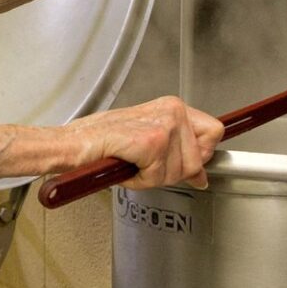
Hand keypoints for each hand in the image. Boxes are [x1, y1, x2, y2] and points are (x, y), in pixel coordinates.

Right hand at [71, 96, 223, 189]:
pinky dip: (138, 180)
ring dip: (151, 177)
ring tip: (131, 163)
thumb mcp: (148, 145)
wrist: (72, 143)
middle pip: (198, 160)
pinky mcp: (151, 141)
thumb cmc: (101, 142)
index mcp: (172, 107)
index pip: (214, 131)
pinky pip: (156, 177)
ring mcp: (164, 125)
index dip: (204, 154)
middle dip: (170, 173)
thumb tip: (200, 175)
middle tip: (144, 165)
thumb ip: (179, 155)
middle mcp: (172, 111)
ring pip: (178, 172)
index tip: (197, 167)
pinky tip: (125, 165)